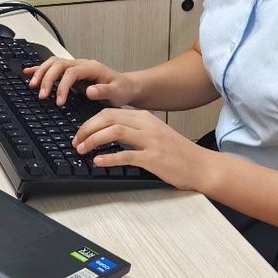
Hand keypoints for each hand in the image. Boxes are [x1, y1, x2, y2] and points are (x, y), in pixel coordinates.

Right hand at [23, 57, 137, 107]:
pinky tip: (28, 72)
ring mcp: (75, 67)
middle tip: (42, 96)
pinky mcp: (71, 72)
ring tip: (32, 86)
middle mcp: (81, 64)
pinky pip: (53, 67)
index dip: (63, 86)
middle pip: (59, 65)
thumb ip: (104, 91)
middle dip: (47, 79)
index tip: (59, 101)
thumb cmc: (121, 89)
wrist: (125, 85)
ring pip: (53, 64)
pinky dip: (40, 69)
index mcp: (92, 68)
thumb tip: (90, 90)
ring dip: (41, 73)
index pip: (71, 72)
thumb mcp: (117, 92)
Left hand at [72, 109, 213, 191]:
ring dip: (93, 140)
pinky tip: (98, 161)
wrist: (201, 165)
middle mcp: (146, 125)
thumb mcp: (155, 133)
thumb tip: (110, 133)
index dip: (90, 122)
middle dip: (87, 129)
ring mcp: (150, 141)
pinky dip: (108, 157)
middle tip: (76, 141)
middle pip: (108, 118)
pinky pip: (125, 155)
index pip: (110, 112)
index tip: (80, 133)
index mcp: (145, 117)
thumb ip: (135, 129)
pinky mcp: (153, 158)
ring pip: (114, 132)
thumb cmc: (177, 152)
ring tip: (82, 150)